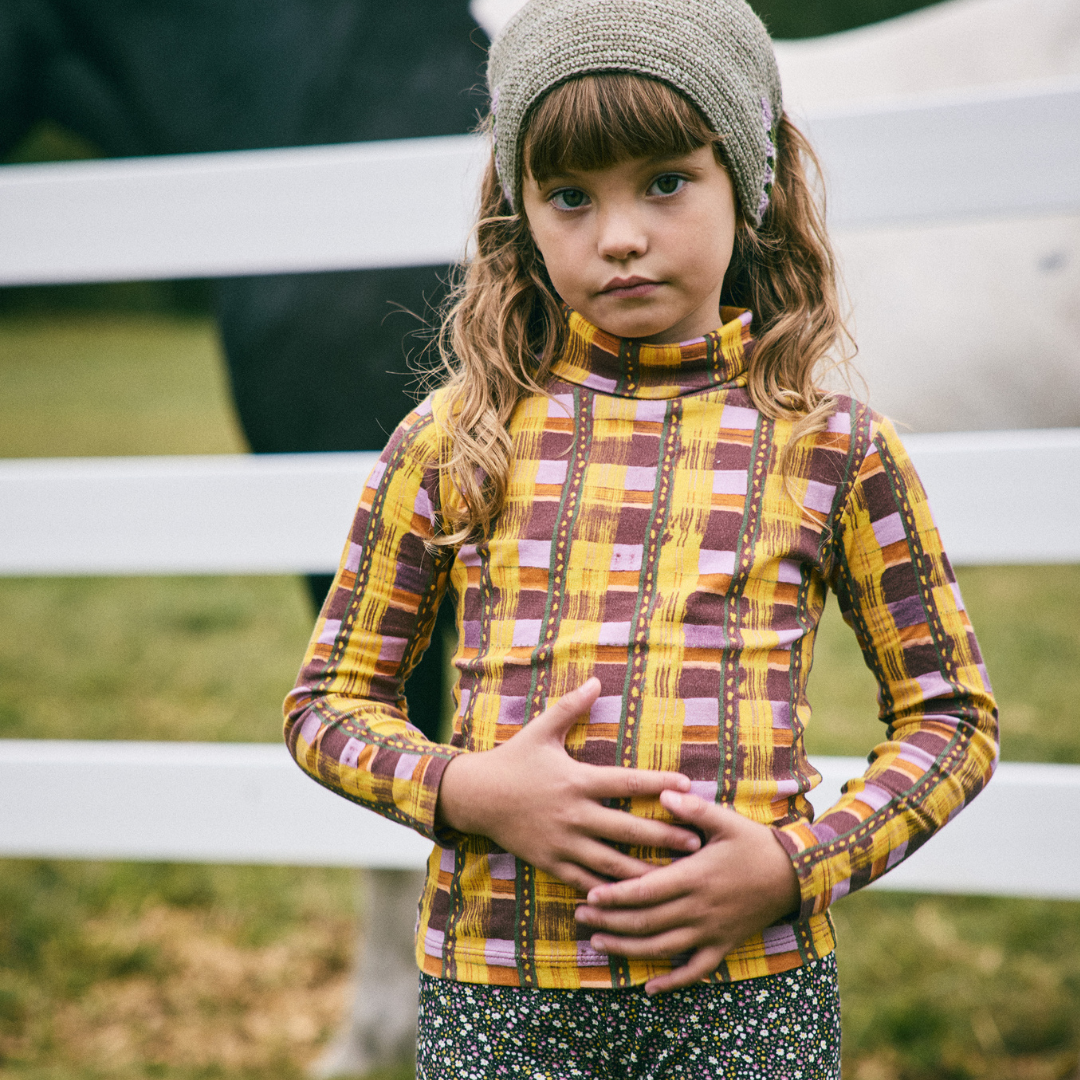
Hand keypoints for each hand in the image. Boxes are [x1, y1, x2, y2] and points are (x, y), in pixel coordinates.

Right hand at [436, 678, 700, 892]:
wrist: (475, 796)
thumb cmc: (513, 759)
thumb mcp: (541, 730)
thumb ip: (570, 706)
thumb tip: (596, 681)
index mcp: (577, 780)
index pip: (627, 781)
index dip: (658, 784)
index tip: (688, 787)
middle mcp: (573, 813)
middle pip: (628, 828)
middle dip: (664, 836)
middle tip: (697, 842)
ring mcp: (562, 842)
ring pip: (612, 863)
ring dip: (645, 870)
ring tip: (676, 878)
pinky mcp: (550, 862)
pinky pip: (585, 881)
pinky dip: (610, 891)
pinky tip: (634, 899)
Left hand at [574, 789, 801, 993]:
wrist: (795, 876)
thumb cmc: (755, 844)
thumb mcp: (726, 820)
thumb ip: (693, 808)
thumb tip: (664, 791)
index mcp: (695, 876)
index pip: (647, 890)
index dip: (616, 895)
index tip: (589, 894)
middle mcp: (699, 908)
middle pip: (646, 921)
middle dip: (610, 921)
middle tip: (580, 916)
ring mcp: (711, 931)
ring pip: (662, 948)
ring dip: (628, 948)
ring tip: (598, 943)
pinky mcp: (723, 945)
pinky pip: (695, 970)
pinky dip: (671, 982)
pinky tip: (649, 989)